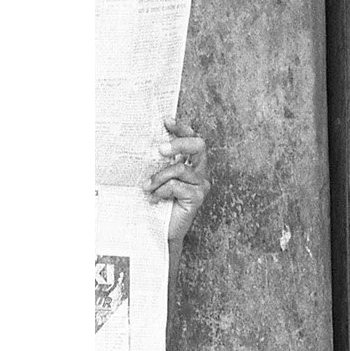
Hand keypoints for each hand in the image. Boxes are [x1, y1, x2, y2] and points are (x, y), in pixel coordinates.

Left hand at [147, 117, 210, 247]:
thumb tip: (153, 144)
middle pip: (199, 146)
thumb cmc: (161, 202)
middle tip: (161, 149)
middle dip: (179, 143)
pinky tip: (155, 198)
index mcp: (193, 164)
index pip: (193, 139)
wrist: (162, 229)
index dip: (182, 129)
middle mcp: (201, 172)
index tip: (166, 121)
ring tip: (147, 187)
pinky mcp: (198, 197)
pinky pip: (177, 186)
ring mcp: (202, 184)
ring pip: (181, 168)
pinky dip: (162, 191)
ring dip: (159, 177)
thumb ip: (163, 163)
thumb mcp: (161, 177)